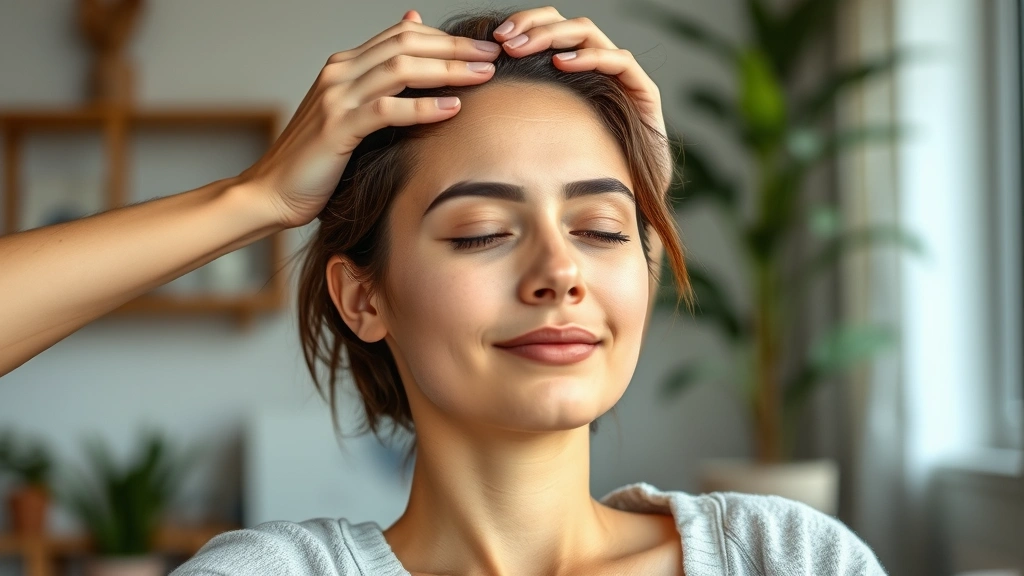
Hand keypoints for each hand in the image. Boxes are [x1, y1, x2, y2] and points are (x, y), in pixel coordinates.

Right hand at [239, 10, 500, 228]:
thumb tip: (411, 37)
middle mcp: (339, 73)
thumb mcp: (351, 115)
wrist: (272, 192)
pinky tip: (452, 108)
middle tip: (493, 55)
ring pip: (400, 69)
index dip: (445, 37)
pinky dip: (422, 107)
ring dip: (447, 69)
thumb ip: (380, 83)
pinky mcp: (337, 129)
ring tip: (482, 75)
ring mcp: (336, 99)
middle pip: (406, 44)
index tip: (482, 49)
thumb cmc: (318, 160)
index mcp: (344, 66)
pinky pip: (387, 110)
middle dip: (454, 47)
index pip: (402, 35)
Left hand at [491, 7, 670, 193]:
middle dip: (532, 26)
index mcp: (574, 72)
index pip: (550, 30)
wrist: (628, 203)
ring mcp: (623, 79)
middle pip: (566, 25)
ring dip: (552, 37)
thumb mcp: (536, 140)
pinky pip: (619, 62)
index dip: (524, 26)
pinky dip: (589, 57)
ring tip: (520, 50)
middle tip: (503, 40)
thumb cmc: (576, 177)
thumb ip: (514, 117)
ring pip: (588, 35)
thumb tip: (466, 101)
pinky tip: (561, 63)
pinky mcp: (644, 95)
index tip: (495, 39)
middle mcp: (600, 69)